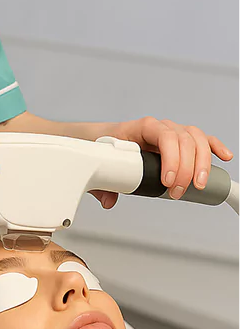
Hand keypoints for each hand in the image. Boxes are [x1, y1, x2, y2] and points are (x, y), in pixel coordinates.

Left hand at [91, 117, 233, 209]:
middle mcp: (161, 127)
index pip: (163, 135)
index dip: (170, 158)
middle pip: (183, 140)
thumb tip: (108, 201)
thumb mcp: (104, 161)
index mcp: (142, 127)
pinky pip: (203, 140)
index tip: (166, 181)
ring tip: (197, 186)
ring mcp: (174, 132)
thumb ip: (105, 182)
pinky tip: (223, 157)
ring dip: (201, 164)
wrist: (107, 138)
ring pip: (196, 140)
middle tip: (176, 192)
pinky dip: (215, 147)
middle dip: (184, 169)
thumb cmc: (109, 145)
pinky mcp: (183, 141)